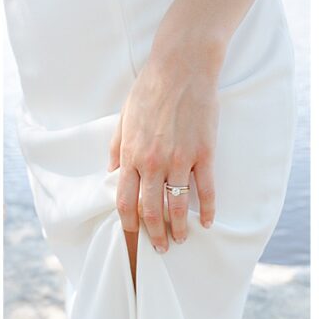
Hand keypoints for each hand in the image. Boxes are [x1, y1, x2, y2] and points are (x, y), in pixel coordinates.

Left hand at [109, 44, 219, 252]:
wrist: (180, 71)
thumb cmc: (148, 92)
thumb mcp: (123, 121)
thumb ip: (117, 151)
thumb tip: (112, 175)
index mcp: (130, 157)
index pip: (124, 200)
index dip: (127, 223)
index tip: (132, 235)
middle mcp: (153, 163)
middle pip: (150, 210)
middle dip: (154, 233)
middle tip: (160, 248)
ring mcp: (180, 160)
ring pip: (177, 204)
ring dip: (179, 227)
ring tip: (181, 240)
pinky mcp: (204, 153)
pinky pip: (206, 189)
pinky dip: (207, 209)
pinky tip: (206, 222)